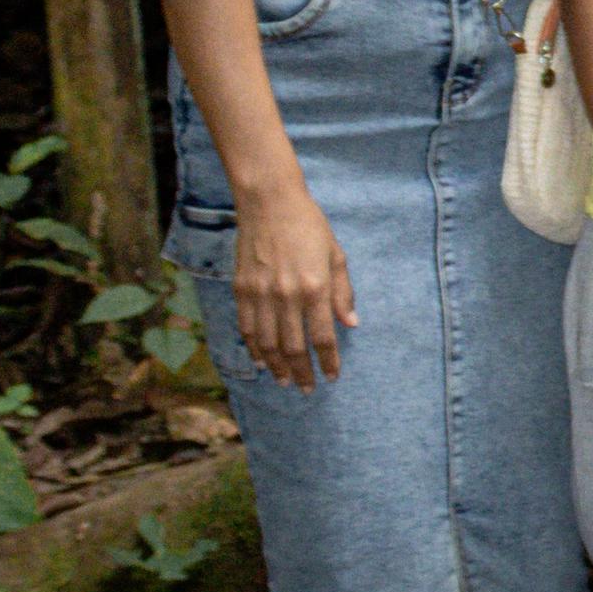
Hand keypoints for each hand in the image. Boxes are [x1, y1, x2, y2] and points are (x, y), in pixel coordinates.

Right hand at [231, 179, 357, 388]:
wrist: (269, 203)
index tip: (331, 377)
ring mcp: (261, 294)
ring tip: (285, 381)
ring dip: (277, 366)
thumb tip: (351, 324)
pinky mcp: (241, 289)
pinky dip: (254, 348)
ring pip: (268, 343)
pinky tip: (261, 360)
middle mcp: (287, 295)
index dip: (327, 361)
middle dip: (302, 372)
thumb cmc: (309, 226)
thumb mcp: (336, 256)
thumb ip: (343, 293)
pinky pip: (247, 328)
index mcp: (315, 288)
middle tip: (307, 388)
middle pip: (294, 347)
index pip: (323, 337)